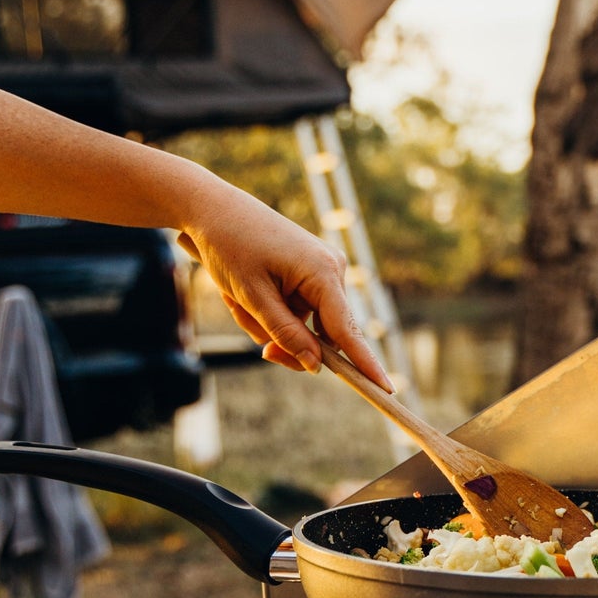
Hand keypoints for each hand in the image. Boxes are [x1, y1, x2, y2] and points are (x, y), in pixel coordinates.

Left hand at [177, 178, 392, 389]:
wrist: (212, 206)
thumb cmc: (229, 246)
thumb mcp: (252, 298)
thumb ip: (286, 335)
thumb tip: (316, 367)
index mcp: (323, 273)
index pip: (347, 331)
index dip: (365, 365)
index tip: (386, 390)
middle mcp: (333, 270)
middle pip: (324, 334)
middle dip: (290, 342)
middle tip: (263, 352)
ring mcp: (324, 268)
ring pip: (307, 324)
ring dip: (273, 325)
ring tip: (239, 301)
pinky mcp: (312, 269)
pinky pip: (300, 308)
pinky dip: (275, 311)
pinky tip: (247, 294)